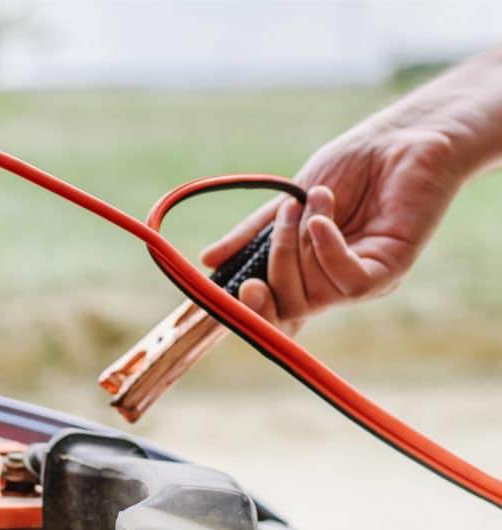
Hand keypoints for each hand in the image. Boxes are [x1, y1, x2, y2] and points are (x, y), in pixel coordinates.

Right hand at [200, 124, 463, 334]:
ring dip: (301, 243)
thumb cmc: (351, 167)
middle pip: (289, 306)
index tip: (240, 288)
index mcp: (310, 275)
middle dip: (274, 267)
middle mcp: (336, 285)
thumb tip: (207, 260)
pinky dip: (328, 251)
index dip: (257, 314)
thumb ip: (253, 235)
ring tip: (314, 199)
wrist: (397, 139)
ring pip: (315, 293)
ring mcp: (363, 279)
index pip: (279, 314)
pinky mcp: (391, 268)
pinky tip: (323, 219)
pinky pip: (351, 282)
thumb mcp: (288, 203)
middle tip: (281, 219)